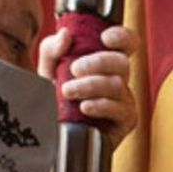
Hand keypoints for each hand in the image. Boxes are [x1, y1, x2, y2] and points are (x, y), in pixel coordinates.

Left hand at [36, 24, 138, 148]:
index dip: (122, 37)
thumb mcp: (46, 72)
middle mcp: (118, 79)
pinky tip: (84, 108)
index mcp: (105, 64)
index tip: (105, 38)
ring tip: (68, 92)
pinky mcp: (125, 121)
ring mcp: (124, 100)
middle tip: (74, 70)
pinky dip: (101, 106)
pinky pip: (120, 108)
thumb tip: (66, 35)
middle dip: (97, 63)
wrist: (52, 137)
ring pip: (118, 84)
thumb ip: (52, 49)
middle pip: (122, 62)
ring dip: (91, 86)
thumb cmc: (54, 103)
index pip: (126, 44)